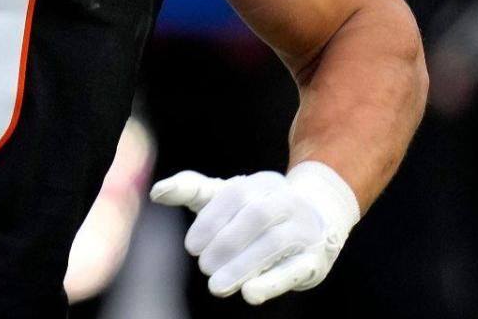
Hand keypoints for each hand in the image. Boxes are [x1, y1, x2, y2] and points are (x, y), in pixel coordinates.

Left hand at [150, 162, 360, 304]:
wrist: (320, 220)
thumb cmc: (258, 211)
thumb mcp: (227, 198)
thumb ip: (192, 190)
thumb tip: (157, 192)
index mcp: (262, 183)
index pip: (236, 193)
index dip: (211, 220)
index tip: (191, 246)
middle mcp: (287, 201)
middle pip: (256, 216)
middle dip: (226, 243)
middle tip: (204, 266)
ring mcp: (305, 229)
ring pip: (275, 243)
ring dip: (243, 265)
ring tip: (216, 286)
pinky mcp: (315, 259)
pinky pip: (296, 269)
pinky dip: (272, 282)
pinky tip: (250, 294)